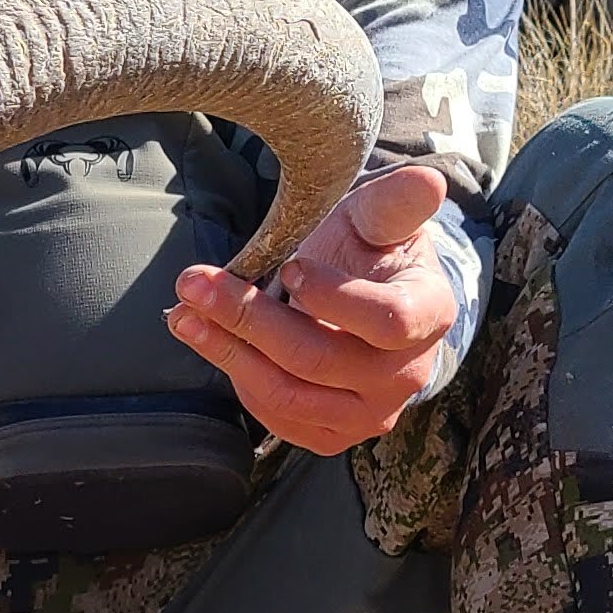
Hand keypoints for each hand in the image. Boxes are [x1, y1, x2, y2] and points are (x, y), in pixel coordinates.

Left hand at [167, 166, 457, 458]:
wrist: (366, 302)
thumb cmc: (370, 253)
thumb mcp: (379, 218)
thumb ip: (396, 202)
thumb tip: (426, 180)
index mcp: (430, 314)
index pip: (386, 320)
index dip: (332, 297)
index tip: (288, 266)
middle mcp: (407, 374)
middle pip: (318, 358)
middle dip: (248, 318)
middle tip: (193, 283)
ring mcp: (371, 412)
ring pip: (290, 395)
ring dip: (227, 352)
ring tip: (183, 314)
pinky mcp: (332, 433)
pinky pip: (278, 417)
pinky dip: (237, 378)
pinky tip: (209, 340)